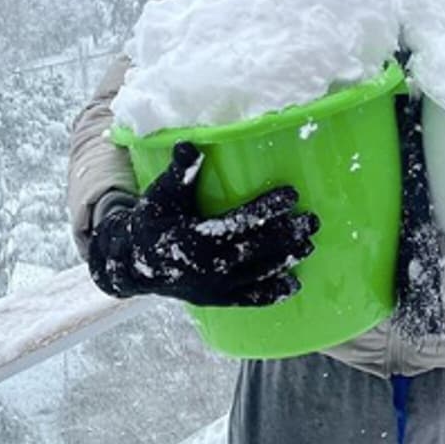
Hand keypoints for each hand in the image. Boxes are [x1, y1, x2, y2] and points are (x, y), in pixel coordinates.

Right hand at [88, 141, 318, 306]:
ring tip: (309, 245)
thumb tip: (191, 144)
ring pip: (259, 273)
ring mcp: (215, 286)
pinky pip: (248, 299)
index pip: (241, 221)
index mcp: (198, 238)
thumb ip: (180, 172)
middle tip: (312, 221)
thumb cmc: (152, 221)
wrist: (132, 262)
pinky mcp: (216, 299)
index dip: (268, 208)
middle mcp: (210, 266)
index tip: (292, 194)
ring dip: (287, 260)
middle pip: (258, 248)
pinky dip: (272, 294)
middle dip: (288, 235)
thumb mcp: (161, 195)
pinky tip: (294, 285)